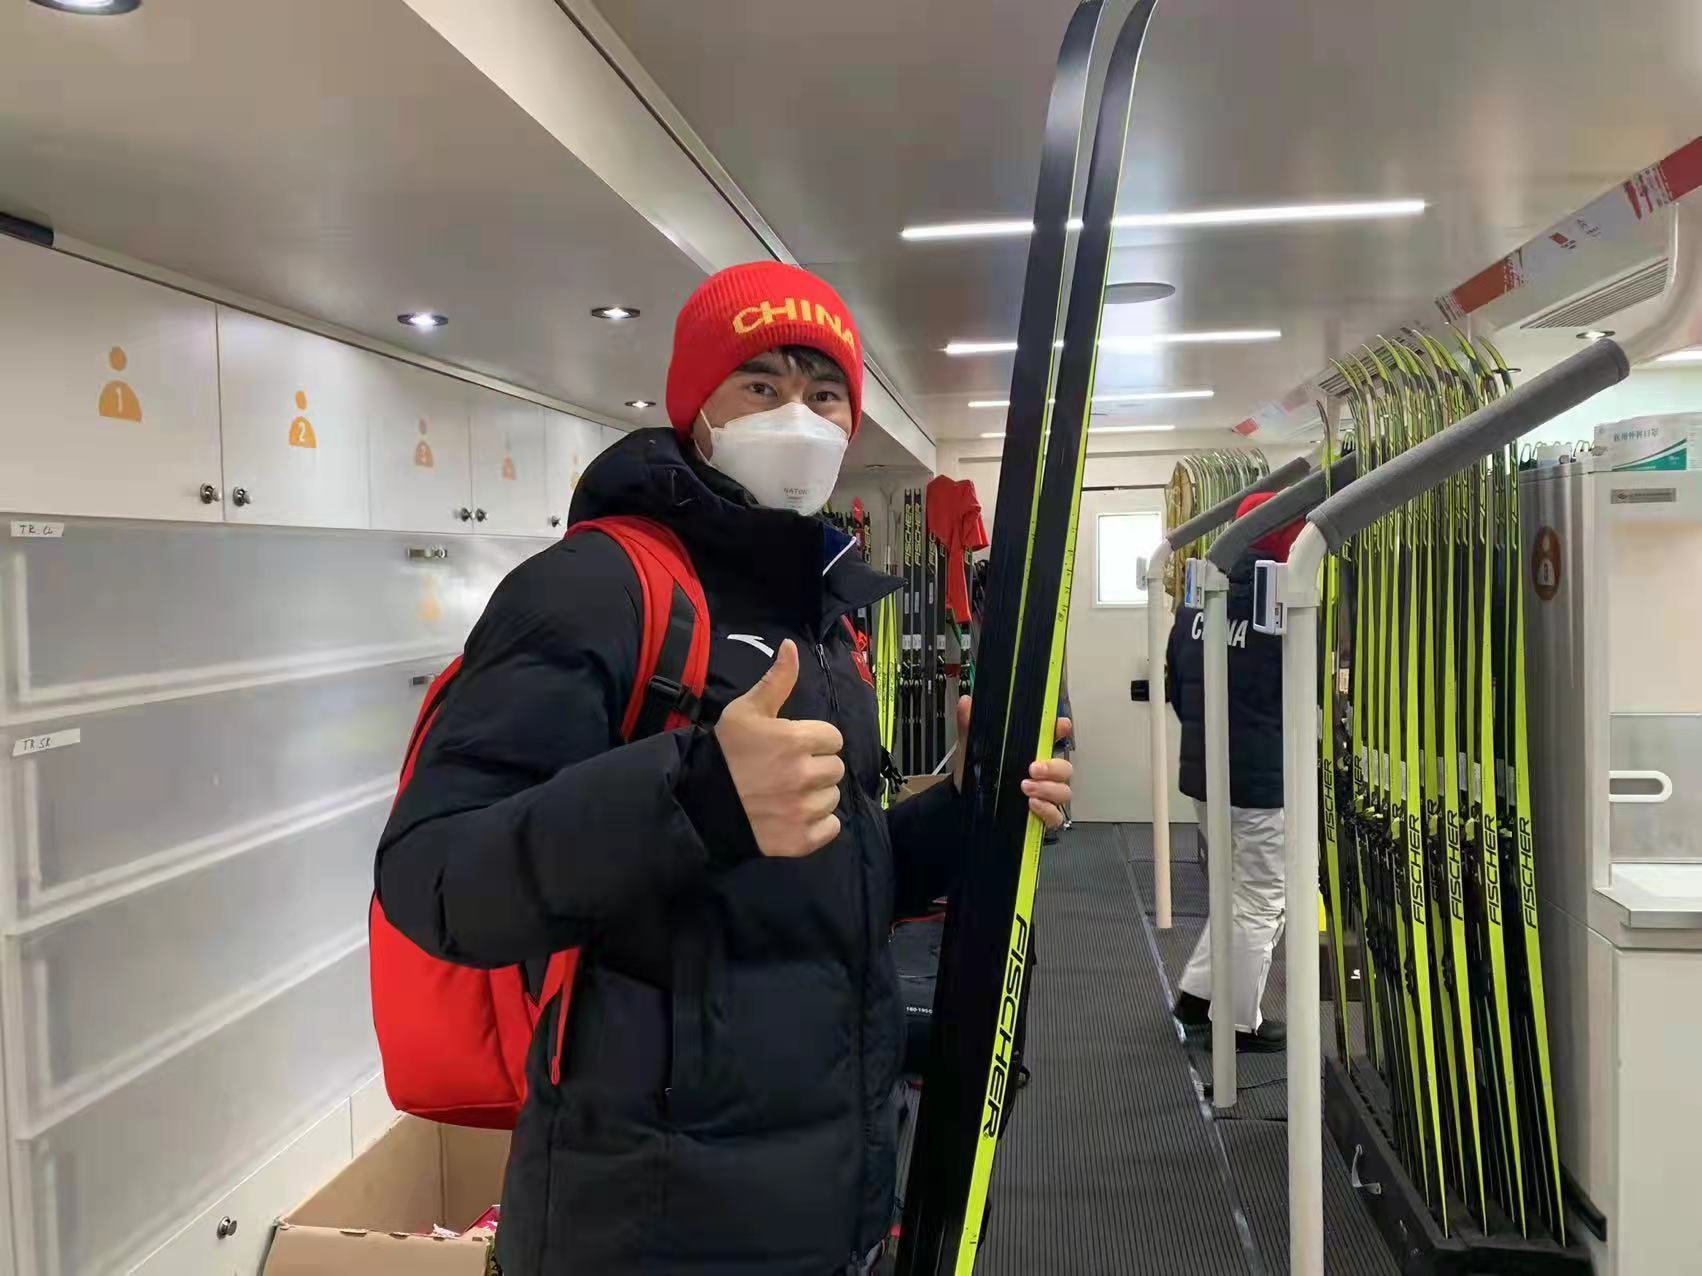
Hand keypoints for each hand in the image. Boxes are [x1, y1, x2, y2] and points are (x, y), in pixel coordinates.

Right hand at [716, 639, 844, 856]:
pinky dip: (819, 824)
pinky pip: (831, 827)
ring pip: (833, 798)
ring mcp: (803, 810)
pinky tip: (795, 815)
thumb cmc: (725, 752)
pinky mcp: (801, 839)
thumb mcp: (745, 710)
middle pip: (835, 768)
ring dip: (817, 795)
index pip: (833, 738)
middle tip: (789, 771)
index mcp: (795, 740)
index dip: (815, 740)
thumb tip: (792, 646)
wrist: (700, 802)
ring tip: (789, 793)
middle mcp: (804, 775)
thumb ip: (776, 680)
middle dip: (817, 766)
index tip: (794, 746)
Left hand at [952, 696, 1073, 829]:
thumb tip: (966, 702)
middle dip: (1053, 767)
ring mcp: (1046, 795)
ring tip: (1025, 788)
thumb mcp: (972, 748)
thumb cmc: (978, 773)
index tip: (1061, 726)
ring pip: (1064, 791)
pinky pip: (1056, 815)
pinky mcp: (1043, 816)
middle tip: (1032, 768)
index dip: (1062, 730)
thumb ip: (969, 725)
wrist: (965, 802)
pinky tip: (1032, 804)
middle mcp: (1044, 773)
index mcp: (1031, 752)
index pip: (1054, 737)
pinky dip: (1047, 810)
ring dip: (1048, 789)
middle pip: (1064, 767)